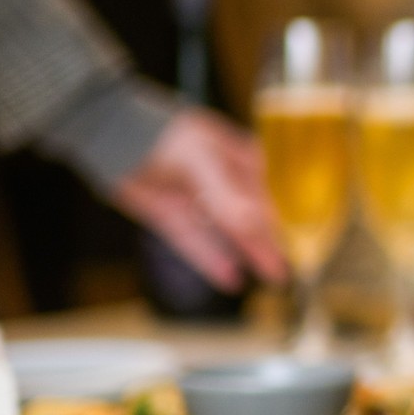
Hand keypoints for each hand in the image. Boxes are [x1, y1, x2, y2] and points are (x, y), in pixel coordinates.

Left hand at [111, 108, 287, 291]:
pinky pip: (197, 244)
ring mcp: (198, 201)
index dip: (285, 225)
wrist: (112, 134)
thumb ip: (232, 197)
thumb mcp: (204, 161)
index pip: (270, 200)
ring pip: (229, 236)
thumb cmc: (165, 135)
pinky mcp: (173, 217)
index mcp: (243, 161)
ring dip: (247, 256)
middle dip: (269, 246)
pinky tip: (229, 279)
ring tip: (269, 280)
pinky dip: (212, 262)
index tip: (302, 249)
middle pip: (253, 221)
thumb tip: (261, 228)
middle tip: (287, 275)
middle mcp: (224, 183)